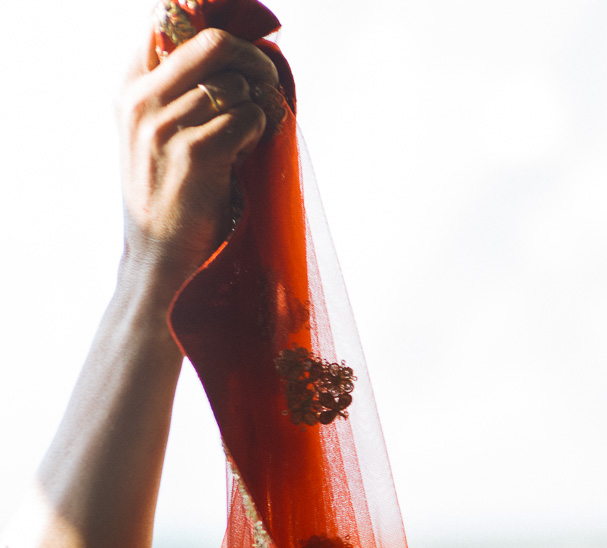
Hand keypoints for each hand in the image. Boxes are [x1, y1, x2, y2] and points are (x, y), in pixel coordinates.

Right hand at [117, 27, 278, 294]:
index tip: (239, 49)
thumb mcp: (154, 133)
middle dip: (253, 59)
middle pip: (213, 44)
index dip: (213, 29)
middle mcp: (141, 100)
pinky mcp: (195, 153)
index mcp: (129, 87)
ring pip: (237, 87)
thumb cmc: (167, 194)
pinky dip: (258, 134)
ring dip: (256, 110)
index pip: (165, 23)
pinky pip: (248, 119)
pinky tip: (245, 154)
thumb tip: (232, 56)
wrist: (157, 256)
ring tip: (244, 138)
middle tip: (268, 80)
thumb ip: (177, 91)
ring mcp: (165, 126)